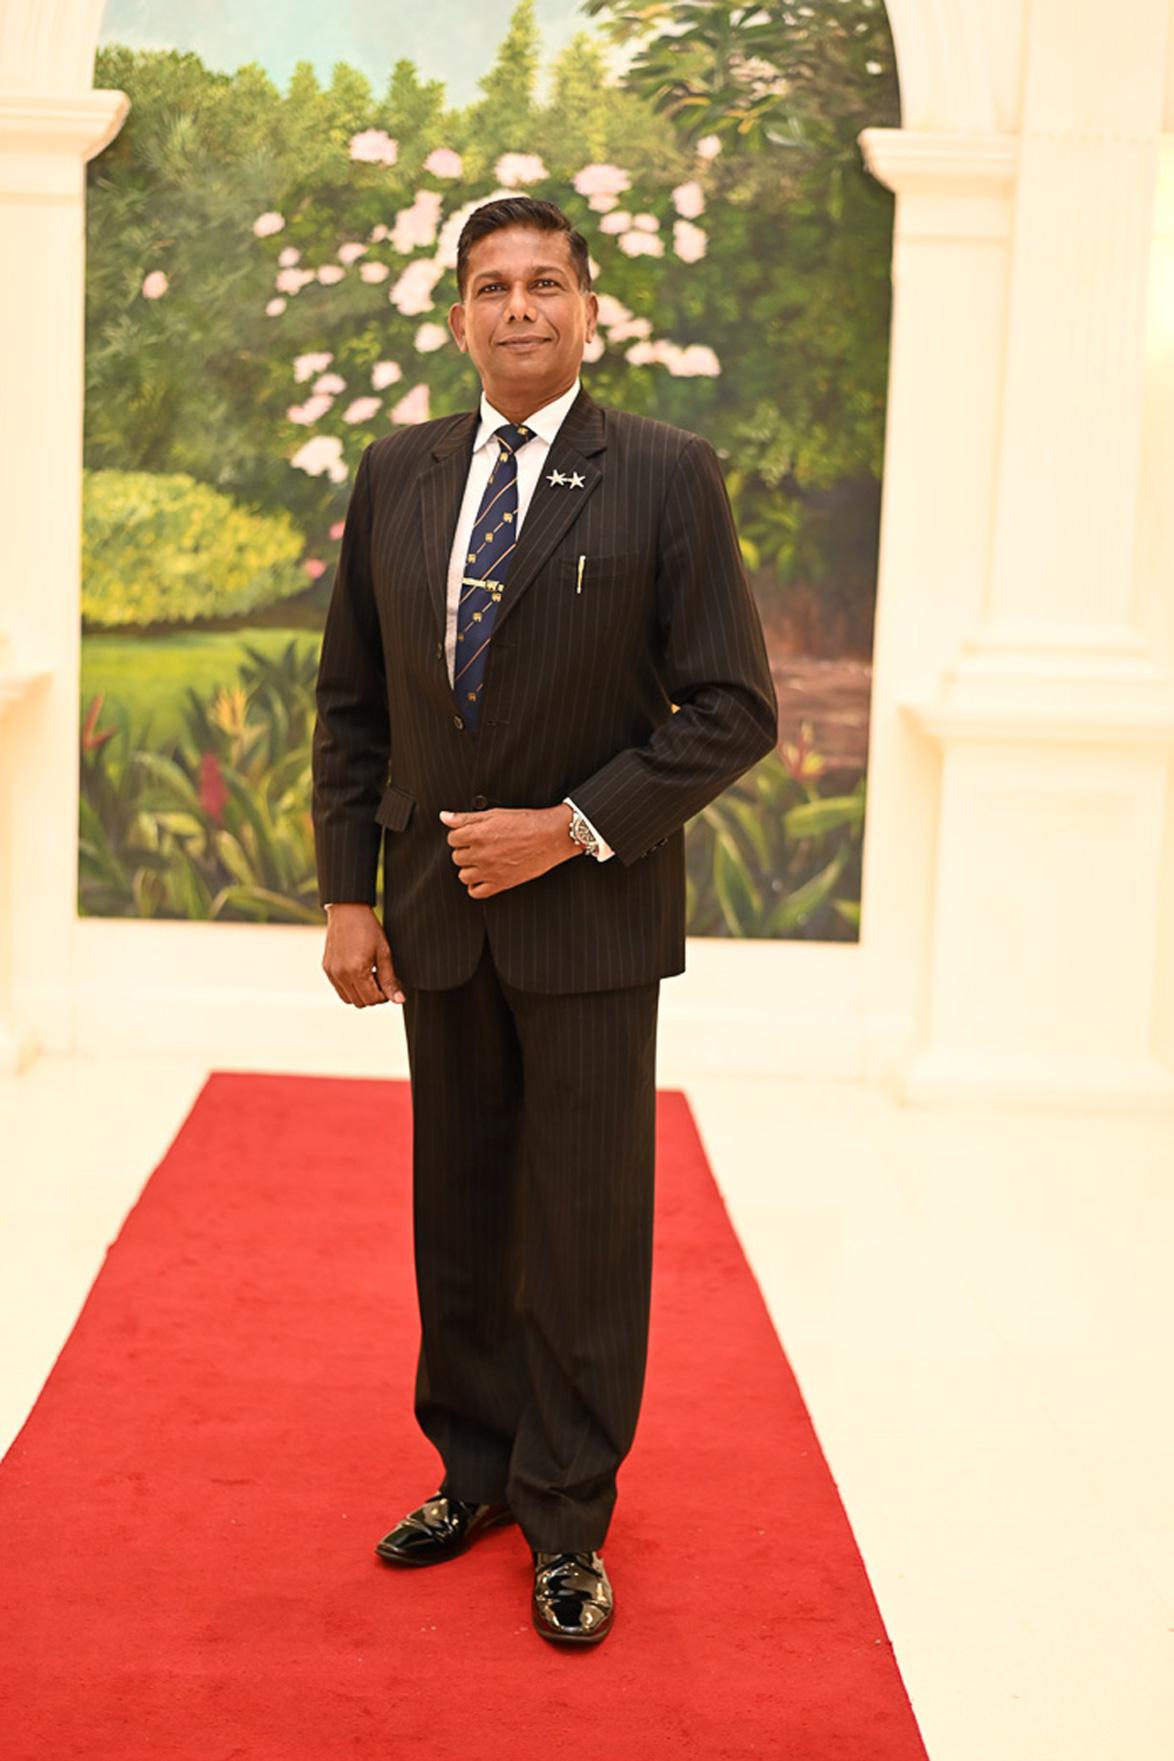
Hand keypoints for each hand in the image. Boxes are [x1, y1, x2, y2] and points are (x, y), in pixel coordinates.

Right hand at [321, 903, 405, 1007]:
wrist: (347, 910)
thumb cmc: (369, 929)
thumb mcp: (384, 954)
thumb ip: (390, 980)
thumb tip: (399, 1000)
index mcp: (356, 971)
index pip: (372, 999)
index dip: (384, 996)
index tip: (390, 984)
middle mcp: (340, 975)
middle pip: (360, 1003)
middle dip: (373, 996)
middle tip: (381, 979)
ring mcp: (331, 972)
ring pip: (348, 999)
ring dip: (361, 994)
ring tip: (370, 976)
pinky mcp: (327, 968)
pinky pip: (339, 988)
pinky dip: (350, 987)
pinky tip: (359, 972)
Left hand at [440, 803, 580, 897]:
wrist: (552, 836)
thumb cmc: (527, 823)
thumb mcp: (494, 814)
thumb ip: (466, 818)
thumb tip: (445, 817)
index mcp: (477, 834)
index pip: (452, 838)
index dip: (461, 835)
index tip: (470, 834)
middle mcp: (481, 854)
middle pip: (457, 857)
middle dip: (466, 851)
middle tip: (480, 845)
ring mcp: (490, 871)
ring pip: (463, 875)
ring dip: (469, 868)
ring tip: (482, 860)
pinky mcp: (501, 884)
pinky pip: (476, 892)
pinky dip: (476, 886)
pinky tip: (483, 876)